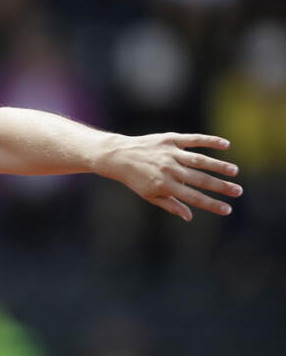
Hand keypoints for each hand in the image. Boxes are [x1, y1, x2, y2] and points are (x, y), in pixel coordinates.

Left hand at [102, 133, 241, 220]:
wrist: (118, 156)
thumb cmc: (135, 179)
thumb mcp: (149, 195)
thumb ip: (170, 205)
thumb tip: (189, 216)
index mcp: (164, 186)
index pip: (193, 198)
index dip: (211, 204)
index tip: (227, 209)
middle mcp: (168, 170)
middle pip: (200, 180)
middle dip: (221, 187)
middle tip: (238, 191)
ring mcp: (170, 153)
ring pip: (199, 160)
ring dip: (218, 166)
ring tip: (234, 171)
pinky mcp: (170, 139)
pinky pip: (193, 139)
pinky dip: (210, 141)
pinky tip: (226, 145)